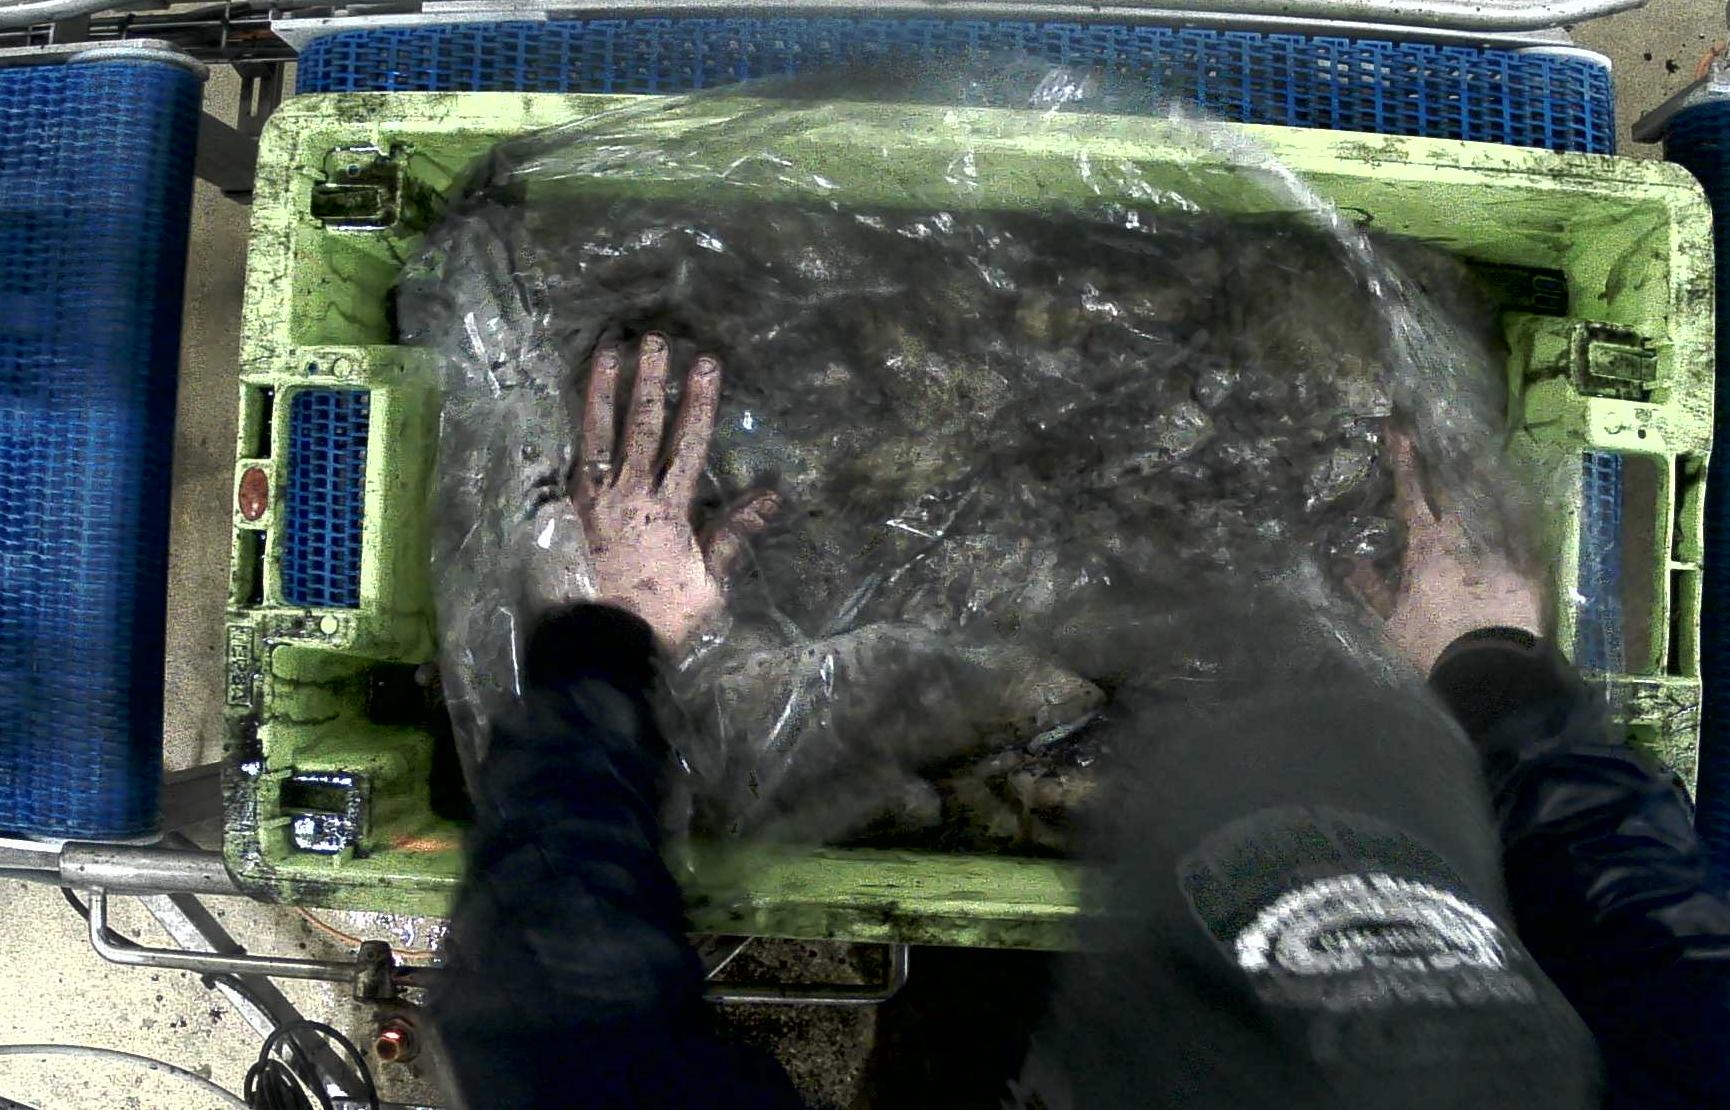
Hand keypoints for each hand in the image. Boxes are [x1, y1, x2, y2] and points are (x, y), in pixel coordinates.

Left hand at [576, 334, 778, 650]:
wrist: (600, 646)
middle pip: (643, 426)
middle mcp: (629, 494)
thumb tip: (773, 495)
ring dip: (606, 388)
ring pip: (600, 432)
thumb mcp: (709, 584)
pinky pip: (574, 456)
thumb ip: (734, 535)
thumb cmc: (661, 618)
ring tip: (610, 348)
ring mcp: (593, 499)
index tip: (706, 364)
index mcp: (669, 511)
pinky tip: (579, 400)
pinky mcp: (567, 509)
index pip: (688, 445)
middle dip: (654, 381)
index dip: (699, 403)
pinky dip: (578, 425)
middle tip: (658, 339)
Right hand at [1364, 431, 1544, 673]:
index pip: (1411, 496)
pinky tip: (1517, 499)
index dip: (1404, 462)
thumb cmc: (1433, 645)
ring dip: (1481, 482)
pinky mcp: (1529, 568)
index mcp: (1425, 549)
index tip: (1399, 432)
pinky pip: (1523, 531)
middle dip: (1445, 464)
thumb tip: (1343, 561)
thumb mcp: (1390, 622)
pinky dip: (1517, 514)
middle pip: (1454, 491)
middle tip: (1442, 439)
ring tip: (1478, 460)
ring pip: (1489, 504)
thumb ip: (1368, 588)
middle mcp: (1464, 539)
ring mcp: (1500, 550)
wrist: (1488, 671)